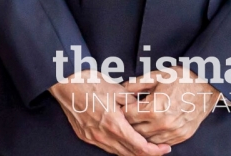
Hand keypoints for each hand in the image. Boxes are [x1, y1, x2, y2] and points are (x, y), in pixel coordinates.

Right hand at [50, 72, 170, 155]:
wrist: (65, 82)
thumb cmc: (90, 82)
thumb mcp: (117, 90)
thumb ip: (133, 104)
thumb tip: (146, 109)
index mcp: (114, 124)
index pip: (140, 148)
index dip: (155, 151)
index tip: (165, 148)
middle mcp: (103, 135)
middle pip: (131, 154)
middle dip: (147, 154)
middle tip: (159, 148)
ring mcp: (93, 137)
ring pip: (118, 153)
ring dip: (133, 151)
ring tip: (144, 145)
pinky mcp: (85, 135)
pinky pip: (106, 147)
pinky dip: (119, 147)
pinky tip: (124, 139)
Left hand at [123, 74, 221, 145]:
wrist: (206, 85)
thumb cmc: (181, 78)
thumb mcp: (155, 76)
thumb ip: (136, 84)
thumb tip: (122, 89)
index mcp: (155, 108)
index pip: (129, 116)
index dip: (123, 110)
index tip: (123, 105)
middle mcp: (164, 123)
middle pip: (137, 130)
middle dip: (129, 122)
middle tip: (128, 114)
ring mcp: (175, 131)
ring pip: (149, 139)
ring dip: (142, 132)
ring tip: (139, 121)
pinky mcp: (183, 136)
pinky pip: (163, 142)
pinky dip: (155, 137)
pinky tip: (152, 128)